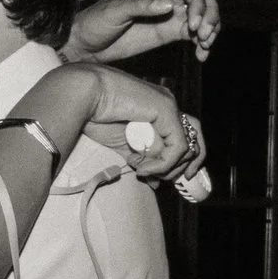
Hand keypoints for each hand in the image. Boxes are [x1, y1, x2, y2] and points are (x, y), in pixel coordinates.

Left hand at [60, 0, 221, 64]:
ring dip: (211, 28)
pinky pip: (195, 33)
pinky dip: (204, 43)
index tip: (192, 25)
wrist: (86, 46)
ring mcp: (169, 14)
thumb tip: (169, 4)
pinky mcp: (170, 31)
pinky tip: (201, 55)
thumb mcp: (113, 12)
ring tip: (204, 46)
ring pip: (203, 14)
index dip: (198, 2)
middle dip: (210, 14)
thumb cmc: (94, 24)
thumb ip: (140, 6)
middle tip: (203, 36)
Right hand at [60, 63, 206, 187]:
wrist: (83, 96)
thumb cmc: (96, 115)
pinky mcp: (166, 109)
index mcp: (159, 111)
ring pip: (188, 146)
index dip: (183, 162)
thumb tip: (156, 182)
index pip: (186, 138)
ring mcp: (169, 105)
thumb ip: (143, 161)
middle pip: (194, 142)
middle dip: (179, 167)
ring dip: (168, 167)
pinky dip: (164, 163)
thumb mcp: (125, 146)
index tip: (165, 179)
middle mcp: (168, 106)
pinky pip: (177, 146)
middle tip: (156, 178)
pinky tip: (143, 166)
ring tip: (144, 170)